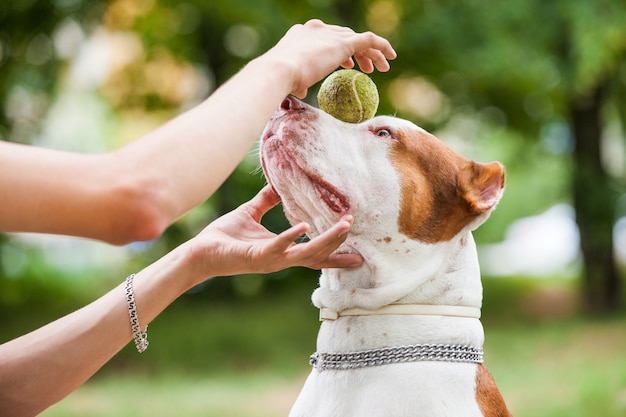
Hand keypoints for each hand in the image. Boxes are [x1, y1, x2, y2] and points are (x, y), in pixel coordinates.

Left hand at [186, 186, 362, 279]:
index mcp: (282, 251)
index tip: (358, 254)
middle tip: (354, 227)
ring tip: (344, 226)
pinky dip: (290, 237)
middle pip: (317, 255)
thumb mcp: (250, 213)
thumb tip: (277, 184)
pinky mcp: (255, 257)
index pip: (315, 255)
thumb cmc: (224, 235)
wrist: (199, 250)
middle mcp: (280, 259)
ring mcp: (270, 260)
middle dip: (338, 243)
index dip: (336, 254)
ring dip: (326, 240)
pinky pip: (277, 247)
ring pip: (305, 254)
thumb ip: (266, 201)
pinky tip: (303, 225)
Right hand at [265, 19, 396, 97]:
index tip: (347, 65)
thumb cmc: (280, 80)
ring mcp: (330, 34)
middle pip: (344, 36)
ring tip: (380, 69)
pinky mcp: (343, 42)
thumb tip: (299, 91)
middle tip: (365, 69)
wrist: (279, 70)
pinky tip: (391, 57)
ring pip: (358, 39)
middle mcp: (317, 29)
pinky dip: (381, 46)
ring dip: (371, 53)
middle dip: (356, 52)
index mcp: (302, 34)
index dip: (340, 51)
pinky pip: (369, 40)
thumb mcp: (290, 80)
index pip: (327, 37)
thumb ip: (298, 83)